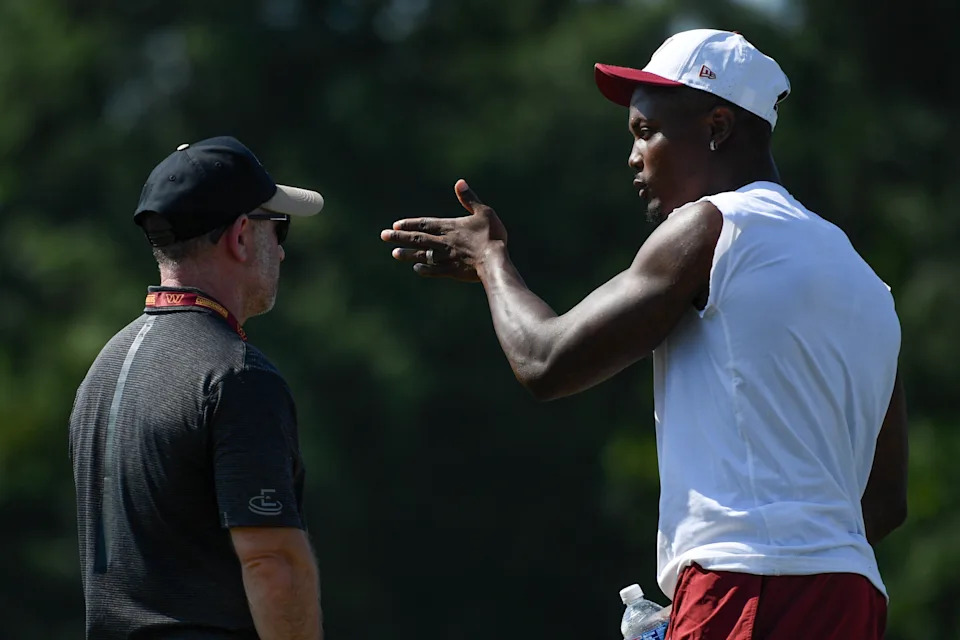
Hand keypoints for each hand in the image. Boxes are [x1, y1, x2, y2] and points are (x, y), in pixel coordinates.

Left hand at [380, 179, 507, 281]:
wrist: (494, 262)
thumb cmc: (491, 236)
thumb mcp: (484, 212)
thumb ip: (469, 199)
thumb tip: (459, 182)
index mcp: (450, 227)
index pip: (424, 224)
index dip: (409, 224)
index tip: (395, 225)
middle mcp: (444, 242)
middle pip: (417, 238)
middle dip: (399, 237)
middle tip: (383, 236)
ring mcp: (446, 258)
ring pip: (423, 254)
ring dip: (408, 254)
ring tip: (394, 254)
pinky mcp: (452, 271)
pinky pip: (434, 270)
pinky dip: (425, 269)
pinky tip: (416, 268)